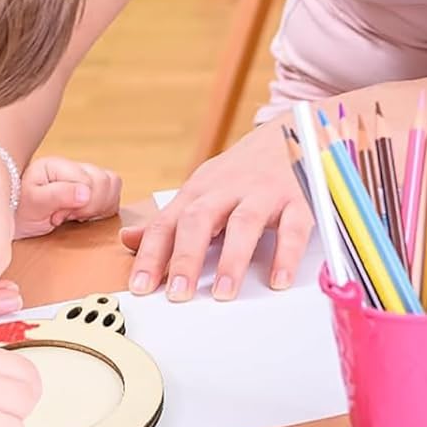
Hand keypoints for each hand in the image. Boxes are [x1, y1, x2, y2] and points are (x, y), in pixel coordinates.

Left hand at [13, 155, 122, 238]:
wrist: (7, 222)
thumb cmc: (17, 212)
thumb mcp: (32, 204)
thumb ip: (58, 195)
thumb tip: (86, 192)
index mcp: (58, 165)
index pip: (91, 181)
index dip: (80, 205)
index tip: (56, 217)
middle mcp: (75, 167)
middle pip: (106, 181)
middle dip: (90, 207)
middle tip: (64, 217)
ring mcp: (84, 177)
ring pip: (113, 185)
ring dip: (98, 207)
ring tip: (73, 217)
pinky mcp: (92, 191)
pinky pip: (112, 196)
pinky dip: (103, 209)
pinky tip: (82, 217)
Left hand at [120, 122, 312, 301]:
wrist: (293, 132)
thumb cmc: (244, 169)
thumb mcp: (204, 187)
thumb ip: (171, 218)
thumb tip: (129, 240)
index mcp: (200, 189)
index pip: (168, 223)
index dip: (152, 255)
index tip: (142, 287)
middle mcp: (228, 188)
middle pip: (201, 219)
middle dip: (187, 257)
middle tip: (179, 294)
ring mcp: (264, 192)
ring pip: (244, 222)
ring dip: (232, 258)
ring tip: (223, 293)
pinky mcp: (297, 198)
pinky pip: (293, 227)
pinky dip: (287, 254)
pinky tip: (278, 280)